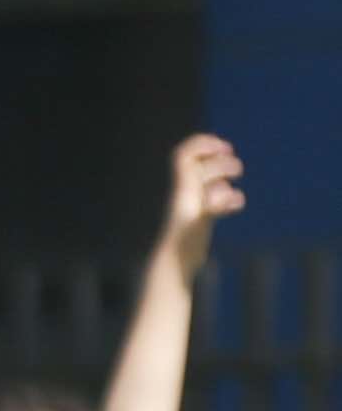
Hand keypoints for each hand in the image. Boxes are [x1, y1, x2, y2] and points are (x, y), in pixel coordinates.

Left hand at [159, 134, 244, 270]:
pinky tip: (235, 206)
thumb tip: (219, 198)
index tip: (224, 148)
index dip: (203, 144)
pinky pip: (215, 200)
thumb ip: (207, 206)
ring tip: (234, 184)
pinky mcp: (201, 219)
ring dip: (224, 177)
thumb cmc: (183, 244)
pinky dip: (229, 197)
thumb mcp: (196, 222)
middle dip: (221, 161)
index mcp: (183, 187)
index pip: (185, 153)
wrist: (174, 266)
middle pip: (200, 164)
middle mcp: (186, 193)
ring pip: (208, 181)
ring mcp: (194, 205)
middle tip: (236, 170)